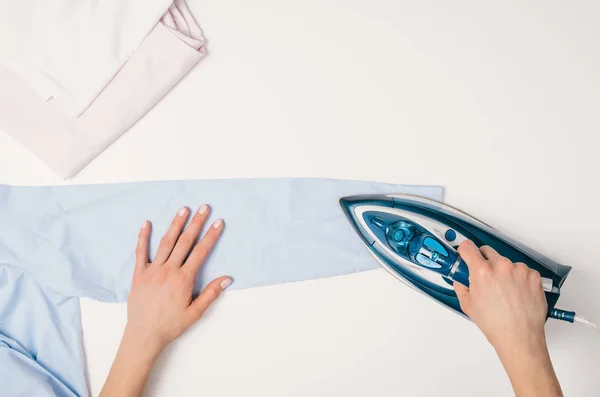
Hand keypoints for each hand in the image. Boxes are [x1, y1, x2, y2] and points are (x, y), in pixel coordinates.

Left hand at [125, 205, 231, 354]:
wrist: (144, 335)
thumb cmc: (170, 325)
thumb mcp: (195, 312)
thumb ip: (211, 294)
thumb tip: (227, 278)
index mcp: (183, 279)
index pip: (201, 252)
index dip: (211, 236)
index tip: (218, 222)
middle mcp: (168, 270)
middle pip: (185, 242)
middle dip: (196, 223)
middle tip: (203, 207)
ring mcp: (152, 270)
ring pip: (166, 242)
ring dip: (175, 225)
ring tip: (183, 209)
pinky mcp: (139, 274)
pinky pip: (140, 252)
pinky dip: (143, 237)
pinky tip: (146, 223)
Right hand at [454, 240, 561, 396]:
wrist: (520, 337)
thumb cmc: (496, 324)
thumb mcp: (468, 305)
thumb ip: (462, 287)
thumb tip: (460, 280)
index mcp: (482, 272)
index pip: (468, 247)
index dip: (464, 251)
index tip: (465, 254)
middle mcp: (501, 266)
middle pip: (487, 251)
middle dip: (484, 262)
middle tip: (485, 278)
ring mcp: (519, 270)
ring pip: (505, 262)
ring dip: (503, 271)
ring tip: (504, 291)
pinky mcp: (533, 275)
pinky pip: (522, 270)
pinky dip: (518, 278)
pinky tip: (516, 293)